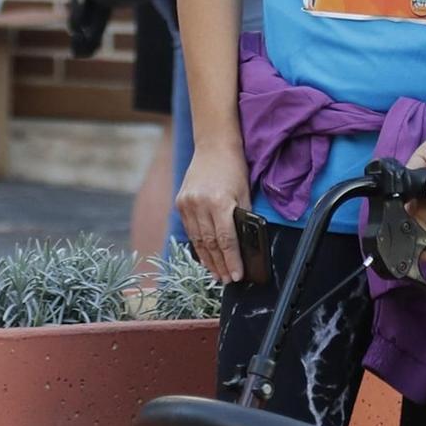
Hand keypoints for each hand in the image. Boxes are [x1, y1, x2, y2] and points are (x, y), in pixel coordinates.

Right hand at [175, 143, 251, 282]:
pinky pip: (189, 230)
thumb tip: (245, 245)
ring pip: (197, 240)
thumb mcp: (245, 192)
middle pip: (210, 244)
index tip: (237, 275)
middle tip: (227, 280)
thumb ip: (243, 218)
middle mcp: (199, 204)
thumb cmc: (234, 168)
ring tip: (217, 274)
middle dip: (220, 265)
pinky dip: (198, 245)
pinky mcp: (180, 203)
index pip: (226, 240)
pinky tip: (205, 256)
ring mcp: (187, 204)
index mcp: (219, 202)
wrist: (213, 146)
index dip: (232, 260)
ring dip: (208, 260)